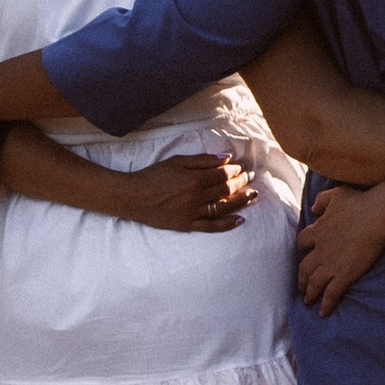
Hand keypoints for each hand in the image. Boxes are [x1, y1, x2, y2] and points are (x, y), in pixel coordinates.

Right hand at [125, 153, 254, 233]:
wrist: (132, 196)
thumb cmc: (153, 175)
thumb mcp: (177, 161)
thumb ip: (202, 160)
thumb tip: (226, 158)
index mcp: (193, 178)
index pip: (223, 174)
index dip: (235, 171)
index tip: (240, 168)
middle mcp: (195, 196)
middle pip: (226, 189)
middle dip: (241, 183)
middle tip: (249, 178)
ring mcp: (191, 212)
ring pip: (223, 207)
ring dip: (240, 201)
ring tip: (252, 196)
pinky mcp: (186, 225)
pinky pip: (211, 226)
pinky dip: (227, 224)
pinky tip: (240, 219)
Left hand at [295, 184, 384, 314]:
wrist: (374, 217)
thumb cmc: (358, 203)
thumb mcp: (336, 194)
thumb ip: (322, 200)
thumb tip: (313, 208)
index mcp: (318, 231)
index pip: (303, 241)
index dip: (302, 247)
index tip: (303, 252)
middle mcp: (320, 250)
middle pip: (304, 268)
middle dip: (301, 278)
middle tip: (300, 286)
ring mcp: (330, 264)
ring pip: (314, 283)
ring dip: (309, 293)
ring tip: (308, 301)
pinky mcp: (344, 275)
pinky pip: (331, 294)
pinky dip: (326, 304)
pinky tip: (323, 312)